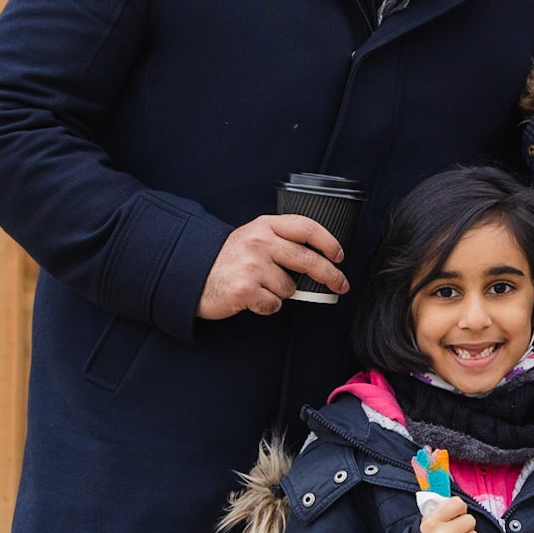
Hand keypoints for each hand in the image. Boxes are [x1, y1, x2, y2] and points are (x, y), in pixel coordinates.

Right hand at [197, 214, 347, 318]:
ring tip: (260, 287)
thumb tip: (317, 260)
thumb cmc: (227, 261)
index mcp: (265, 226)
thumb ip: (279, 241)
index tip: (339, 255)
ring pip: (290, 287)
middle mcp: (259, 242)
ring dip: (281, 293)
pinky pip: (274, 304)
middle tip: (341, 284)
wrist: (192, 276)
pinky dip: (267, 306)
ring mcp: (252, 265)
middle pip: (308, 259)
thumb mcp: (252, 238)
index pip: (306, 227)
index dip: (329, 242)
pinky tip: (252, 299)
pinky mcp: (246, 289)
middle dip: (330, 275)